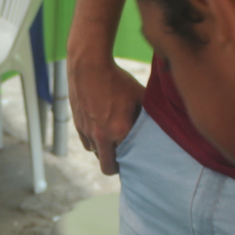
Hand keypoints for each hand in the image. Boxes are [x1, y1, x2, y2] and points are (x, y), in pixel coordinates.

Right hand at [68, 53, 145, 174]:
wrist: (88, 66)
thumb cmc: (116, 79)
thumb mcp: (138, 95)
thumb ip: (147, 114)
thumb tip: (157, 126)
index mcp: (120, 131)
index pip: (127, 161)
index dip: (132, 164)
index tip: (138, 161)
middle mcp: (101, 136)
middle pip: (108, 168)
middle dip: (117, 166)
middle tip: (125, 158)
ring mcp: (87, 132)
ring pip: (96, 154)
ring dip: (105, 151)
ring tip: (114, 139)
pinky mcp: (78, 125)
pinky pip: (87, 143)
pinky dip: (94, 141)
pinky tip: (102, 130)